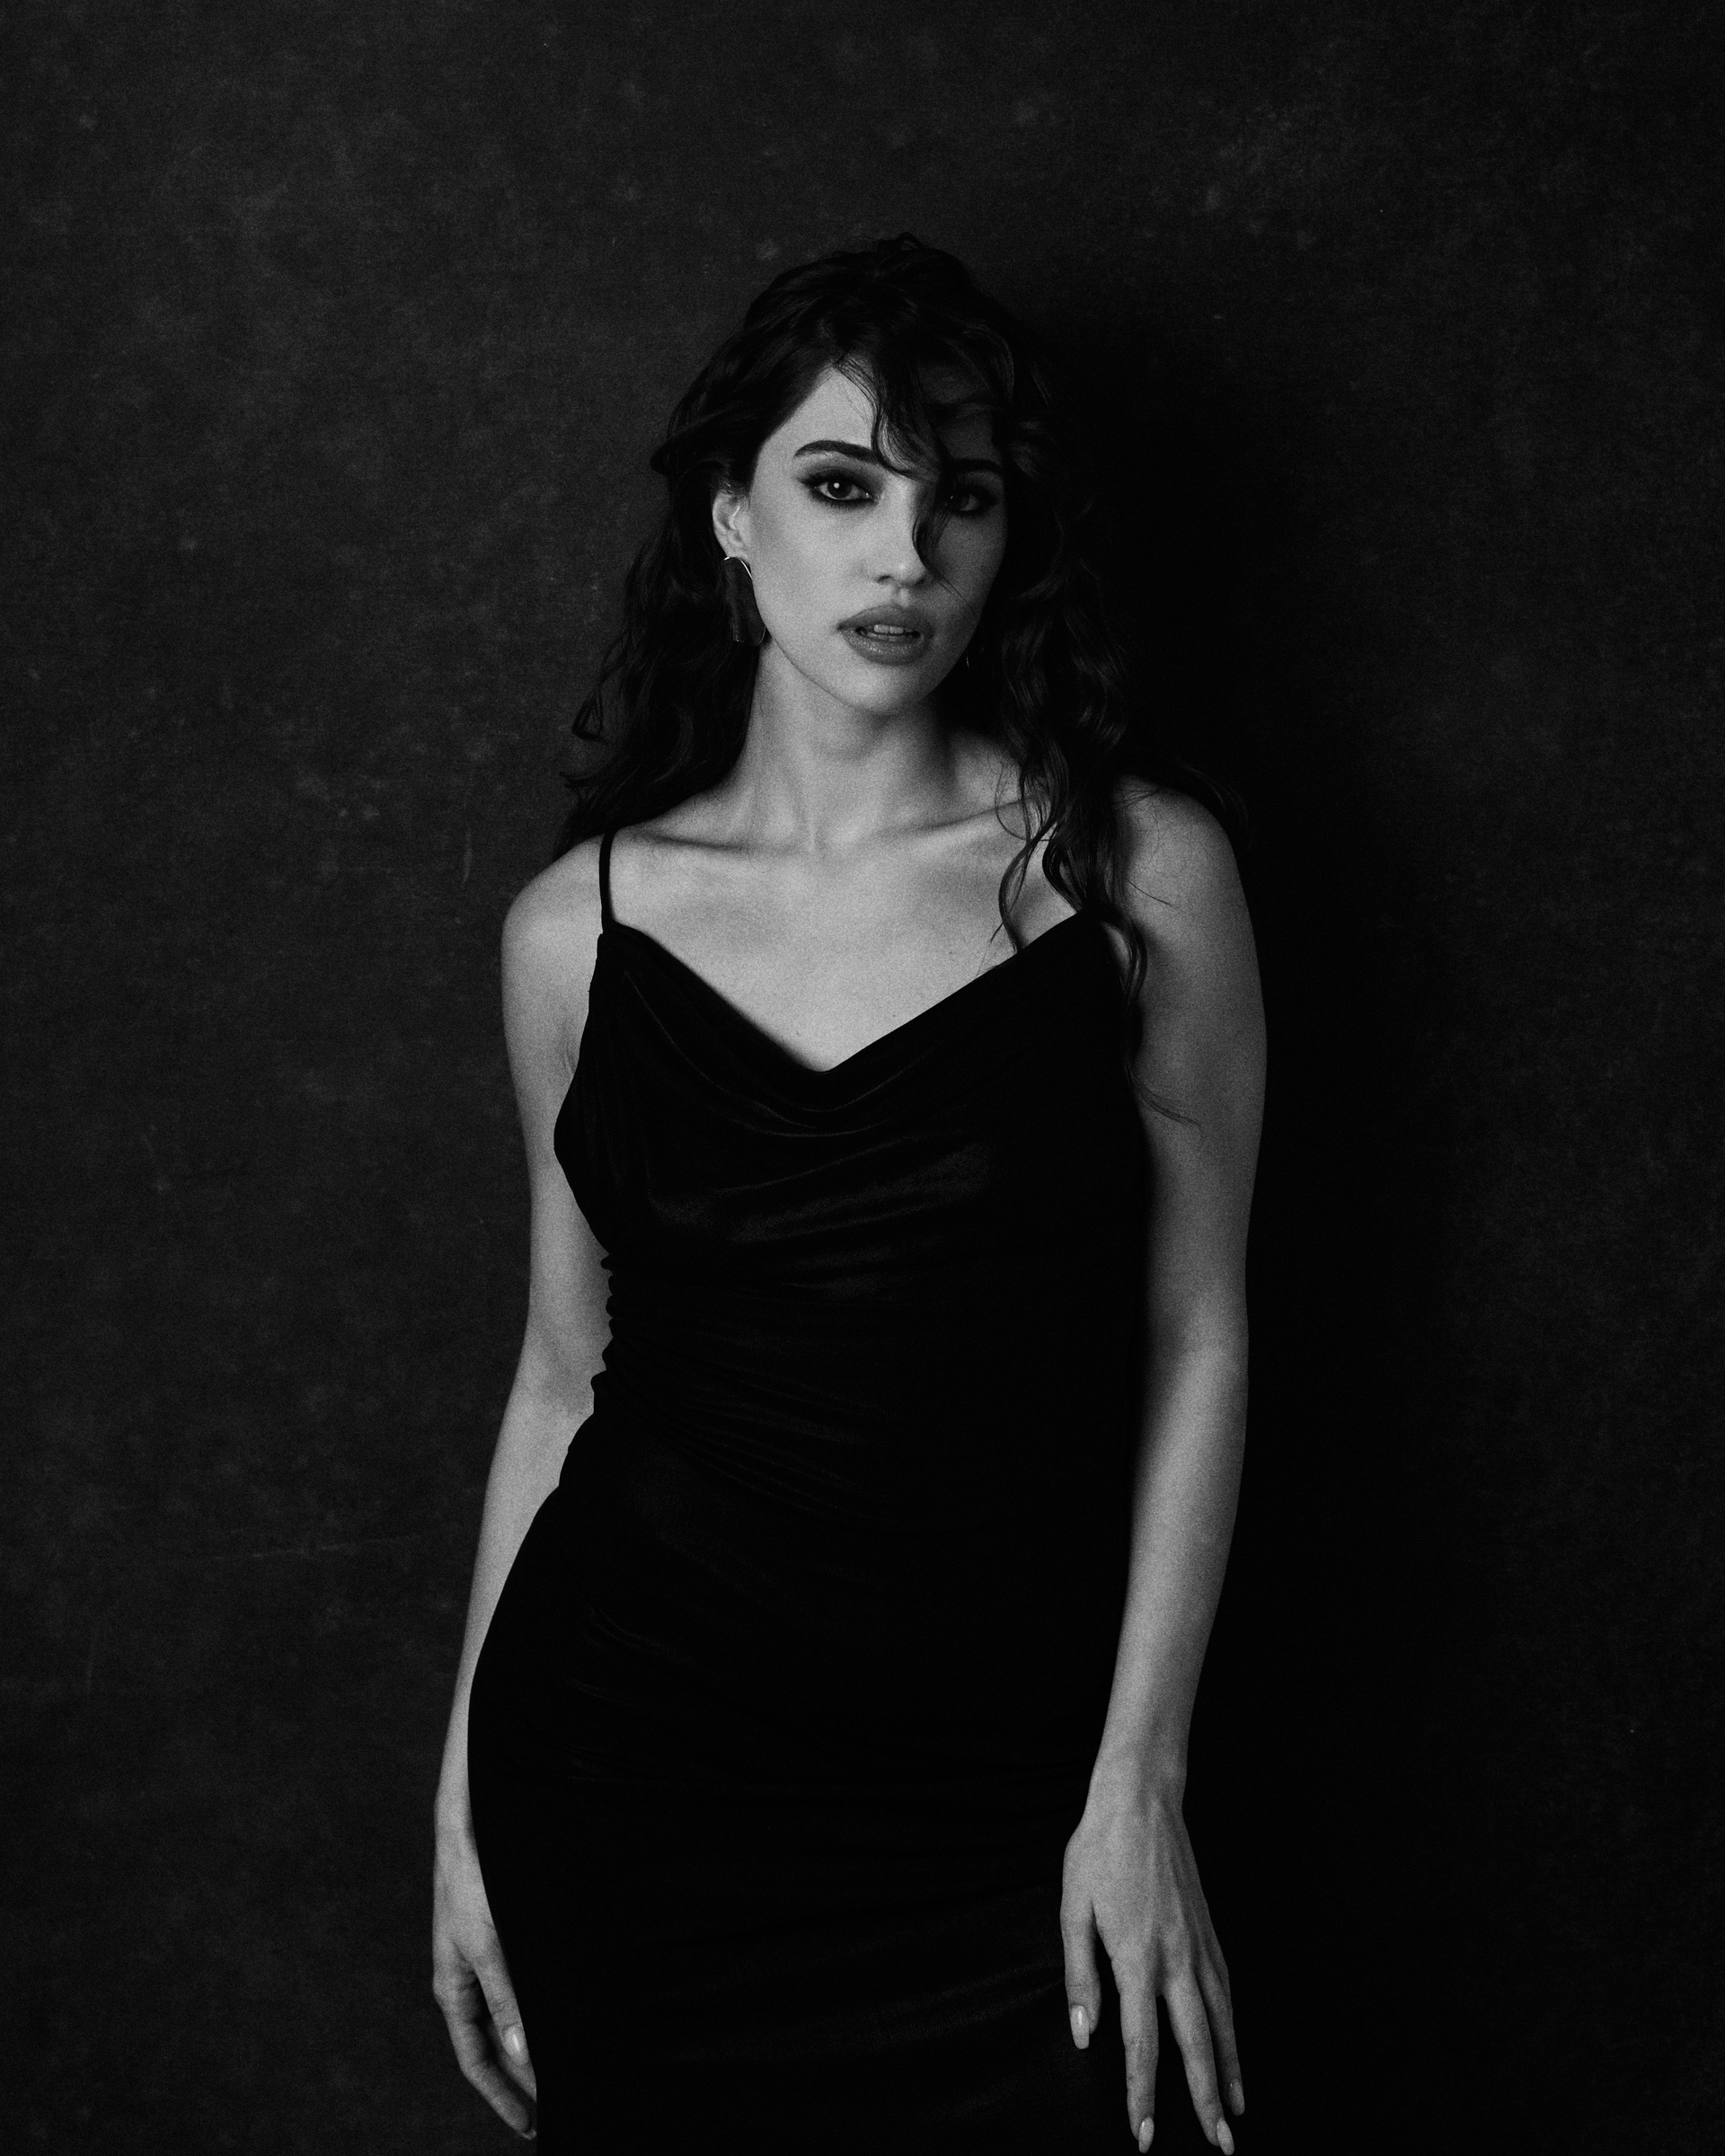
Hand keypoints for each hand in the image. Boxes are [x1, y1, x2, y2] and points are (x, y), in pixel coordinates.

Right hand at [433, 1814, 537, 2137]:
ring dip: (531, 2049)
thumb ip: (505, 2000)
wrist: (468, 1833)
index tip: (529, 2125)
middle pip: (494, 2047)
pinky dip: (535, 2015)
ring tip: (561, 2075)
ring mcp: (482, 1965)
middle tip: (553, 2111)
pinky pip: (516, 1993)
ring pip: (508, 2022)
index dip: (502, 2096)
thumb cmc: (471, 1886)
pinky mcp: (499, 1944)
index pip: (477, 2062)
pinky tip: (558, 2022)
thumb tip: (522, 2053)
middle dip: (521, 2080)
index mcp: (454, 1992)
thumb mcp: (489, 1947)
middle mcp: (466, 1985)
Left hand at [1060, 1765, 1242, 2150]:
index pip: (1142, 2043)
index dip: (1143, 2093)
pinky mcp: (1209, 1929)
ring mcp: (1198, 1944)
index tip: (1145, 2134)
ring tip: (1237, 2111)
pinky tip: (1233, 2044)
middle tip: (1219, 2145)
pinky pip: (1226, 1989)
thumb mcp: (1072, 1907)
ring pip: (1221, 2021)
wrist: (1141, 1799)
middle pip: (1196, 2045)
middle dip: (1206, 2100)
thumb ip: (1079, 1974)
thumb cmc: (1099, 1850)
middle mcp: (1175, 1958)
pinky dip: (1234, 2025)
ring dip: (1230, 2070)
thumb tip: (1085, 2034)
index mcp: (1136, 1957)